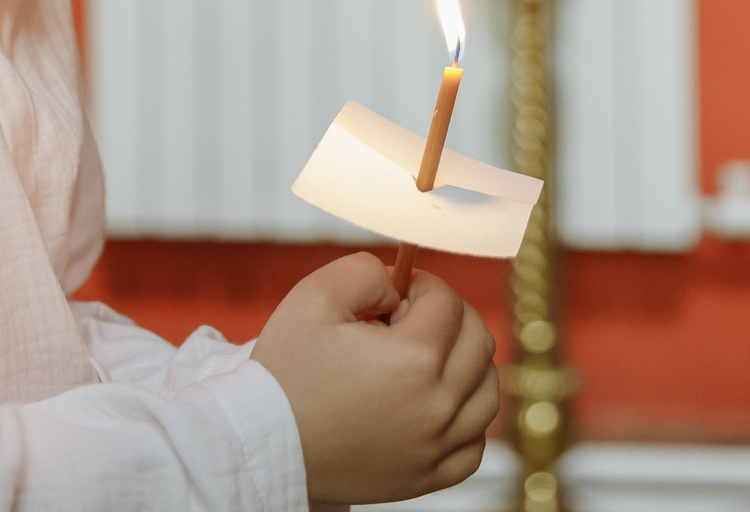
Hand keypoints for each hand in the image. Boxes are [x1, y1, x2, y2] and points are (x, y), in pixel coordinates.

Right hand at [251, 253, 496, 504]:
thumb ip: (365, 271)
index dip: (420, 285)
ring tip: (426, 357)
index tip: (396, 291)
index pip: (447, 302)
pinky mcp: (426, 478)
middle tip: (408, 318)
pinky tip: (437, 406)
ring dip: (467, 364)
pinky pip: (473, 447)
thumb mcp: (313, 297)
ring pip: (487, 393)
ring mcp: (435, 447)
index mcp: (415, 359)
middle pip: (478, 342)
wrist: (262, 444)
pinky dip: (466, 420)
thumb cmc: (285, 373)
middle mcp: (437, 406)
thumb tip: (397, 286)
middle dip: (449, 317)